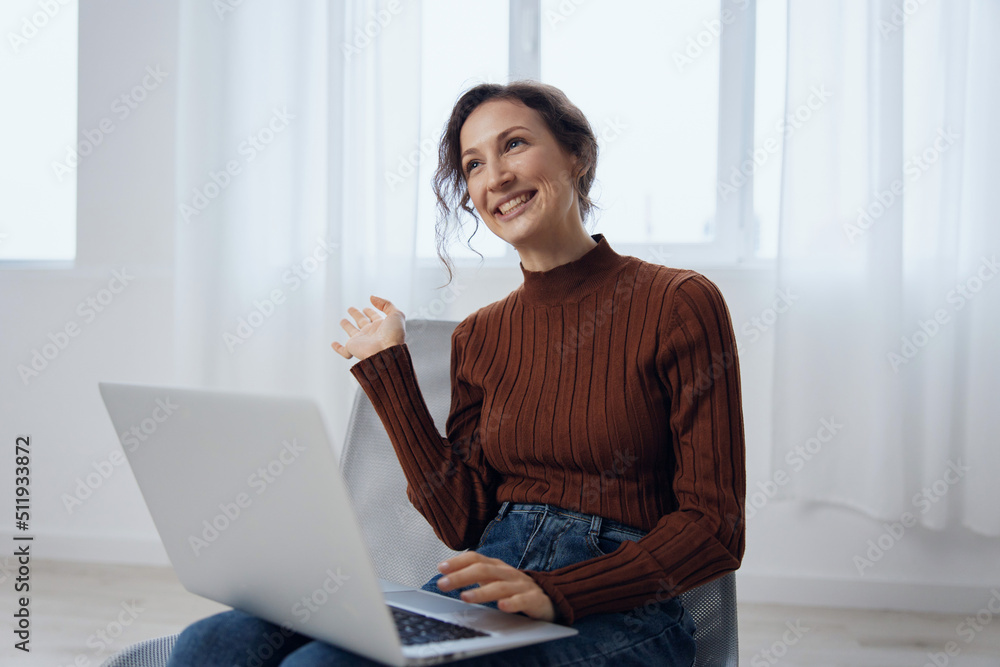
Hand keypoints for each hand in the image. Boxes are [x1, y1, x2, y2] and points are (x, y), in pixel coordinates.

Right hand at [331, 295, 405, 360]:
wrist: (387, 353)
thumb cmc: (393, 335)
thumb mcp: (396, 314)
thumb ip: (386, 304)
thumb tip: (371, 298)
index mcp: (381, 326)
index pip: (374, 317)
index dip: (370, 311)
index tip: (366, 308)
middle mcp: (371, 333)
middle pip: (362, 322)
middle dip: (356, 315)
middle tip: (350, 309)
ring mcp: (361, 341)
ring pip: (352, 332)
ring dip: (347, 326)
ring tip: (342, 321)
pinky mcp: (353, 349)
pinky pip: (344, 350)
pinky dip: (337, 348)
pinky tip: (333, 344)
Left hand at [435, 552, 555, 622]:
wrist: (549, 598)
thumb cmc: (514, 589)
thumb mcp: (494, 579)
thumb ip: (474, 576)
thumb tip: (446, 577)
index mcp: (497, 567)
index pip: (476, 558)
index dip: (458, 562)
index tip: (441, 568)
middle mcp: (508, 573)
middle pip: (484, 570)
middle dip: (462, 576)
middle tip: (443, 584)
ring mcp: (521, 586)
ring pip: (500, 586)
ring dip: (481, 592)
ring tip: (465, 597)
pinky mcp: (534, 600)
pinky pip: (522, 601)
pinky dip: (512, 603)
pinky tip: (502, 607)